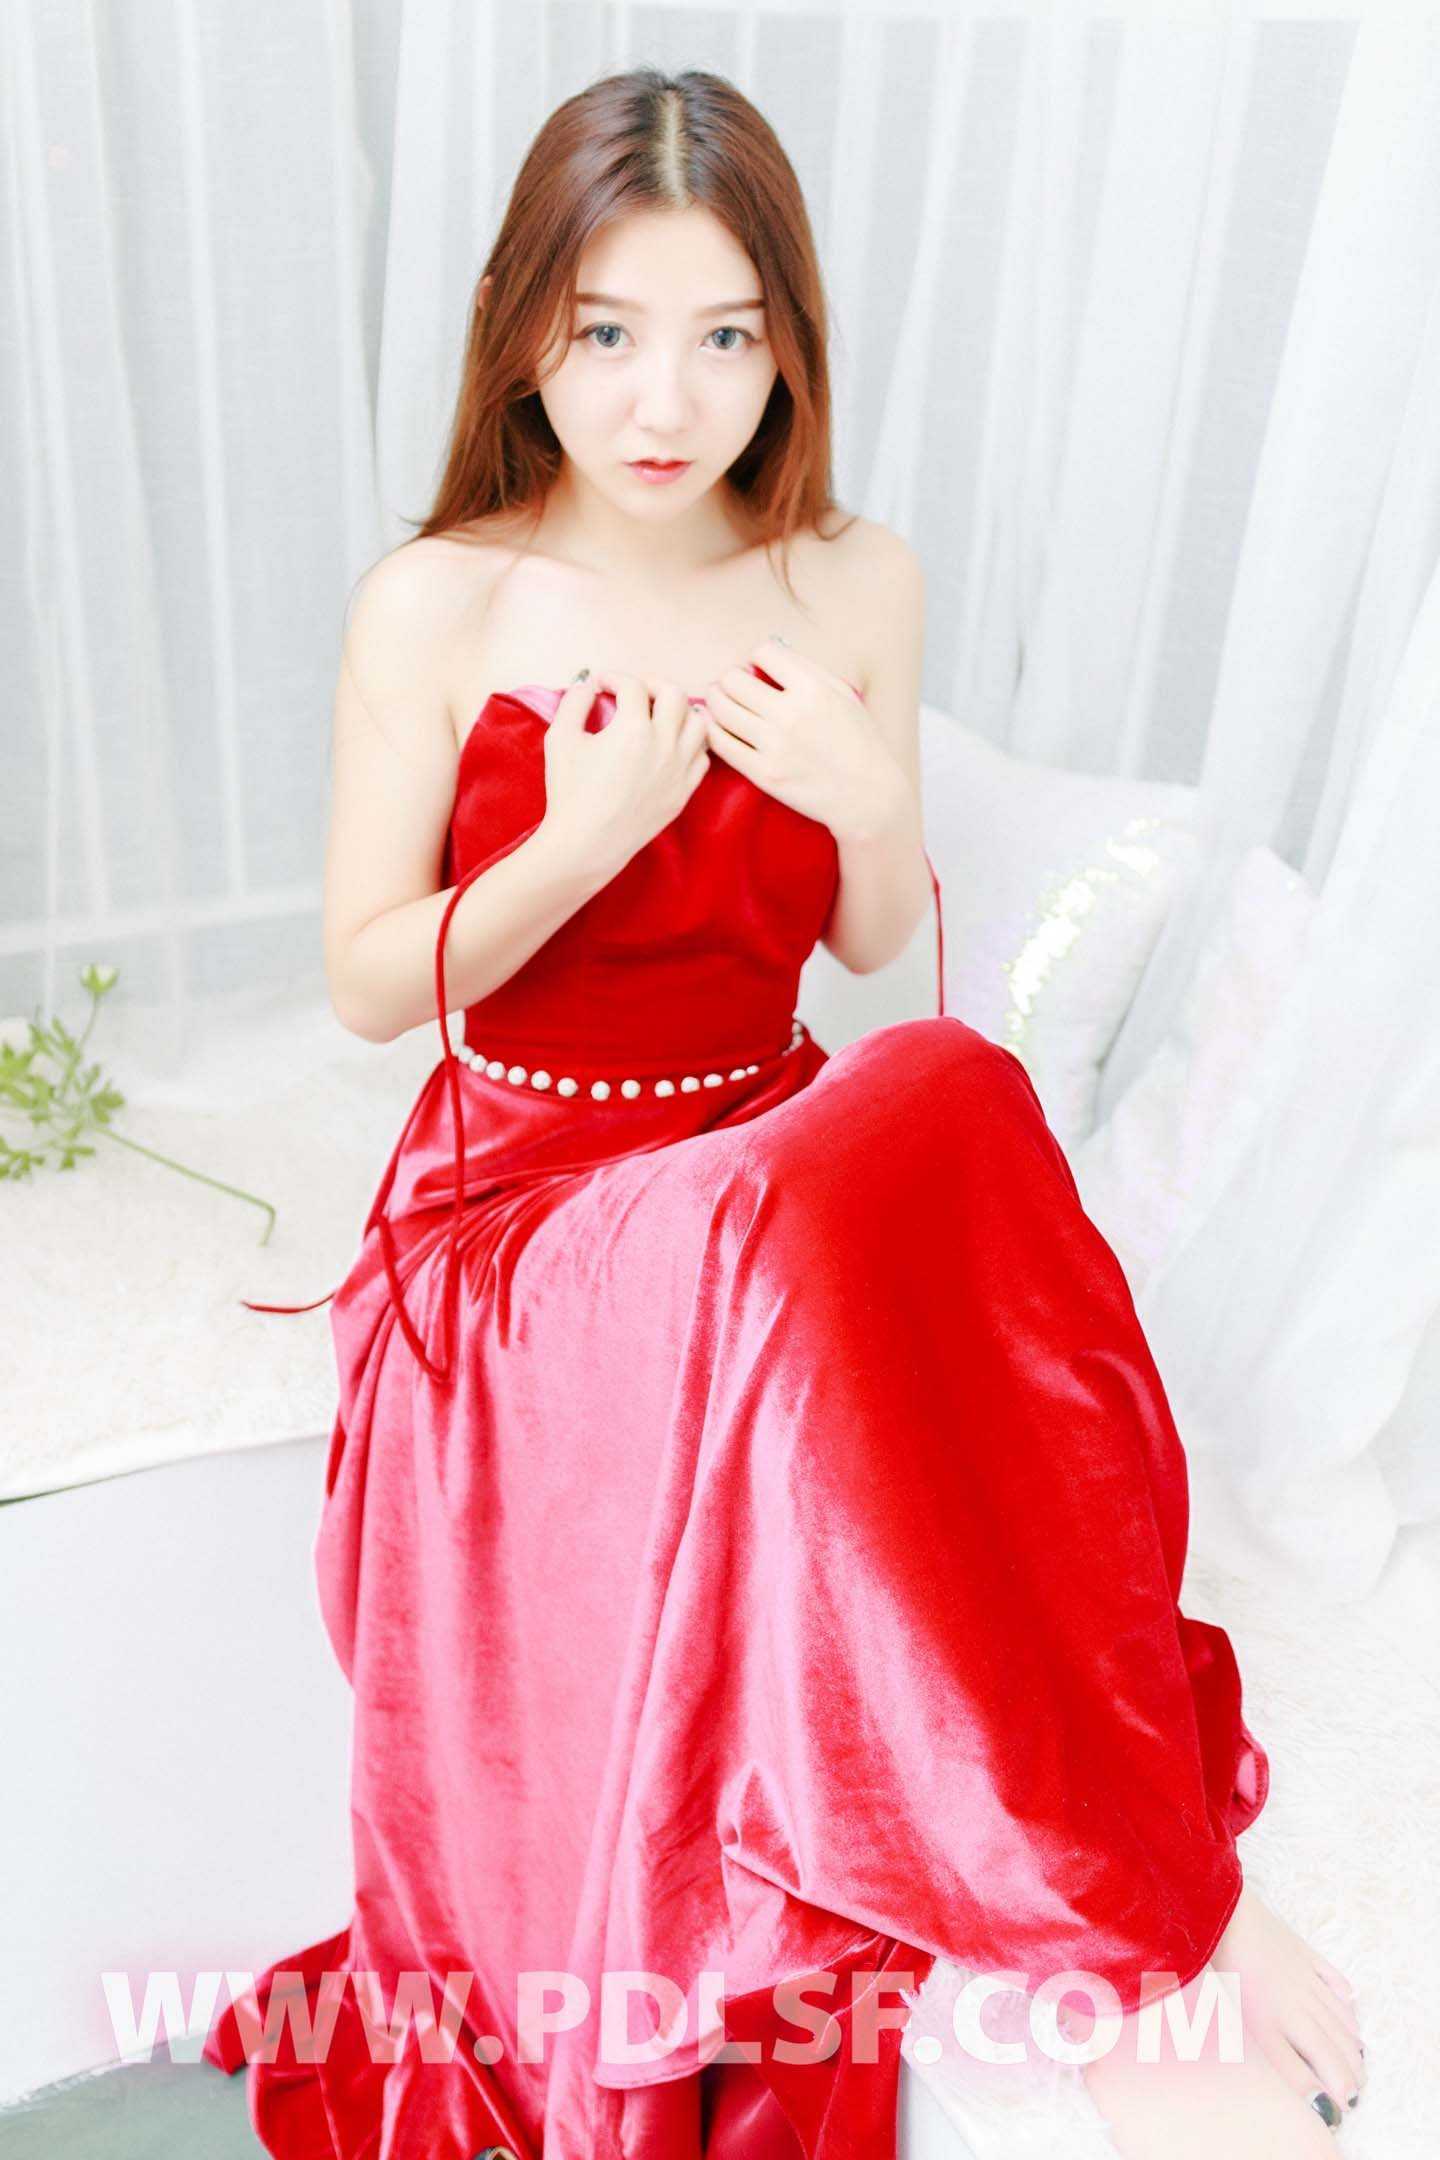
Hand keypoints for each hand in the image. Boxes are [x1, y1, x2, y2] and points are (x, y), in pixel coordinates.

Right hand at [539, 670, 710, 872]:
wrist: (586, 843)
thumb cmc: (570, 792)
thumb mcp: (560, 739)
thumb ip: (574, 703)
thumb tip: (587, 685)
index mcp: (634, 729)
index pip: (633, 686)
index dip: (614, 678)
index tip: (602, 685)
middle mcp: (664, 745)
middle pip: (675, 694)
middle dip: (653, 685)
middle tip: (636, 692)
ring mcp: (679, 770)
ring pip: (699, 724)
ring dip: (681, 712)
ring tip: (661, 715)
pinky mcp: (684, 792)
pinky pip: (702, 757)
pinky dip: (690, 744)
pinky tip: (671, 746)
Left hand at [700, 638, 907, 838]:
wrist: (868, 795)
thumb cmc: (858, 742)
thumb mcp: (843, 694)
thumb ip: (807, 670)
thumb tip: (768, 652)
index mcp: (813, 689)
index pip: (763, 652)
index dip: (757, 657)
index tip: (758, 668)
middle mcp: (791, 714)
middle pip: (733, 679)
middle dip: (731, 677)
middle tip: (733, 685)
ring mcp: (775, 746)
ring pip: (720, 708)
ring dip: (715, 700)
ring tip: (720, 701)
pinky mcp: (763, 773)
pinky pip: (721, 743)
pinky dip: (713, 729)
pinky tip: (718, 726)